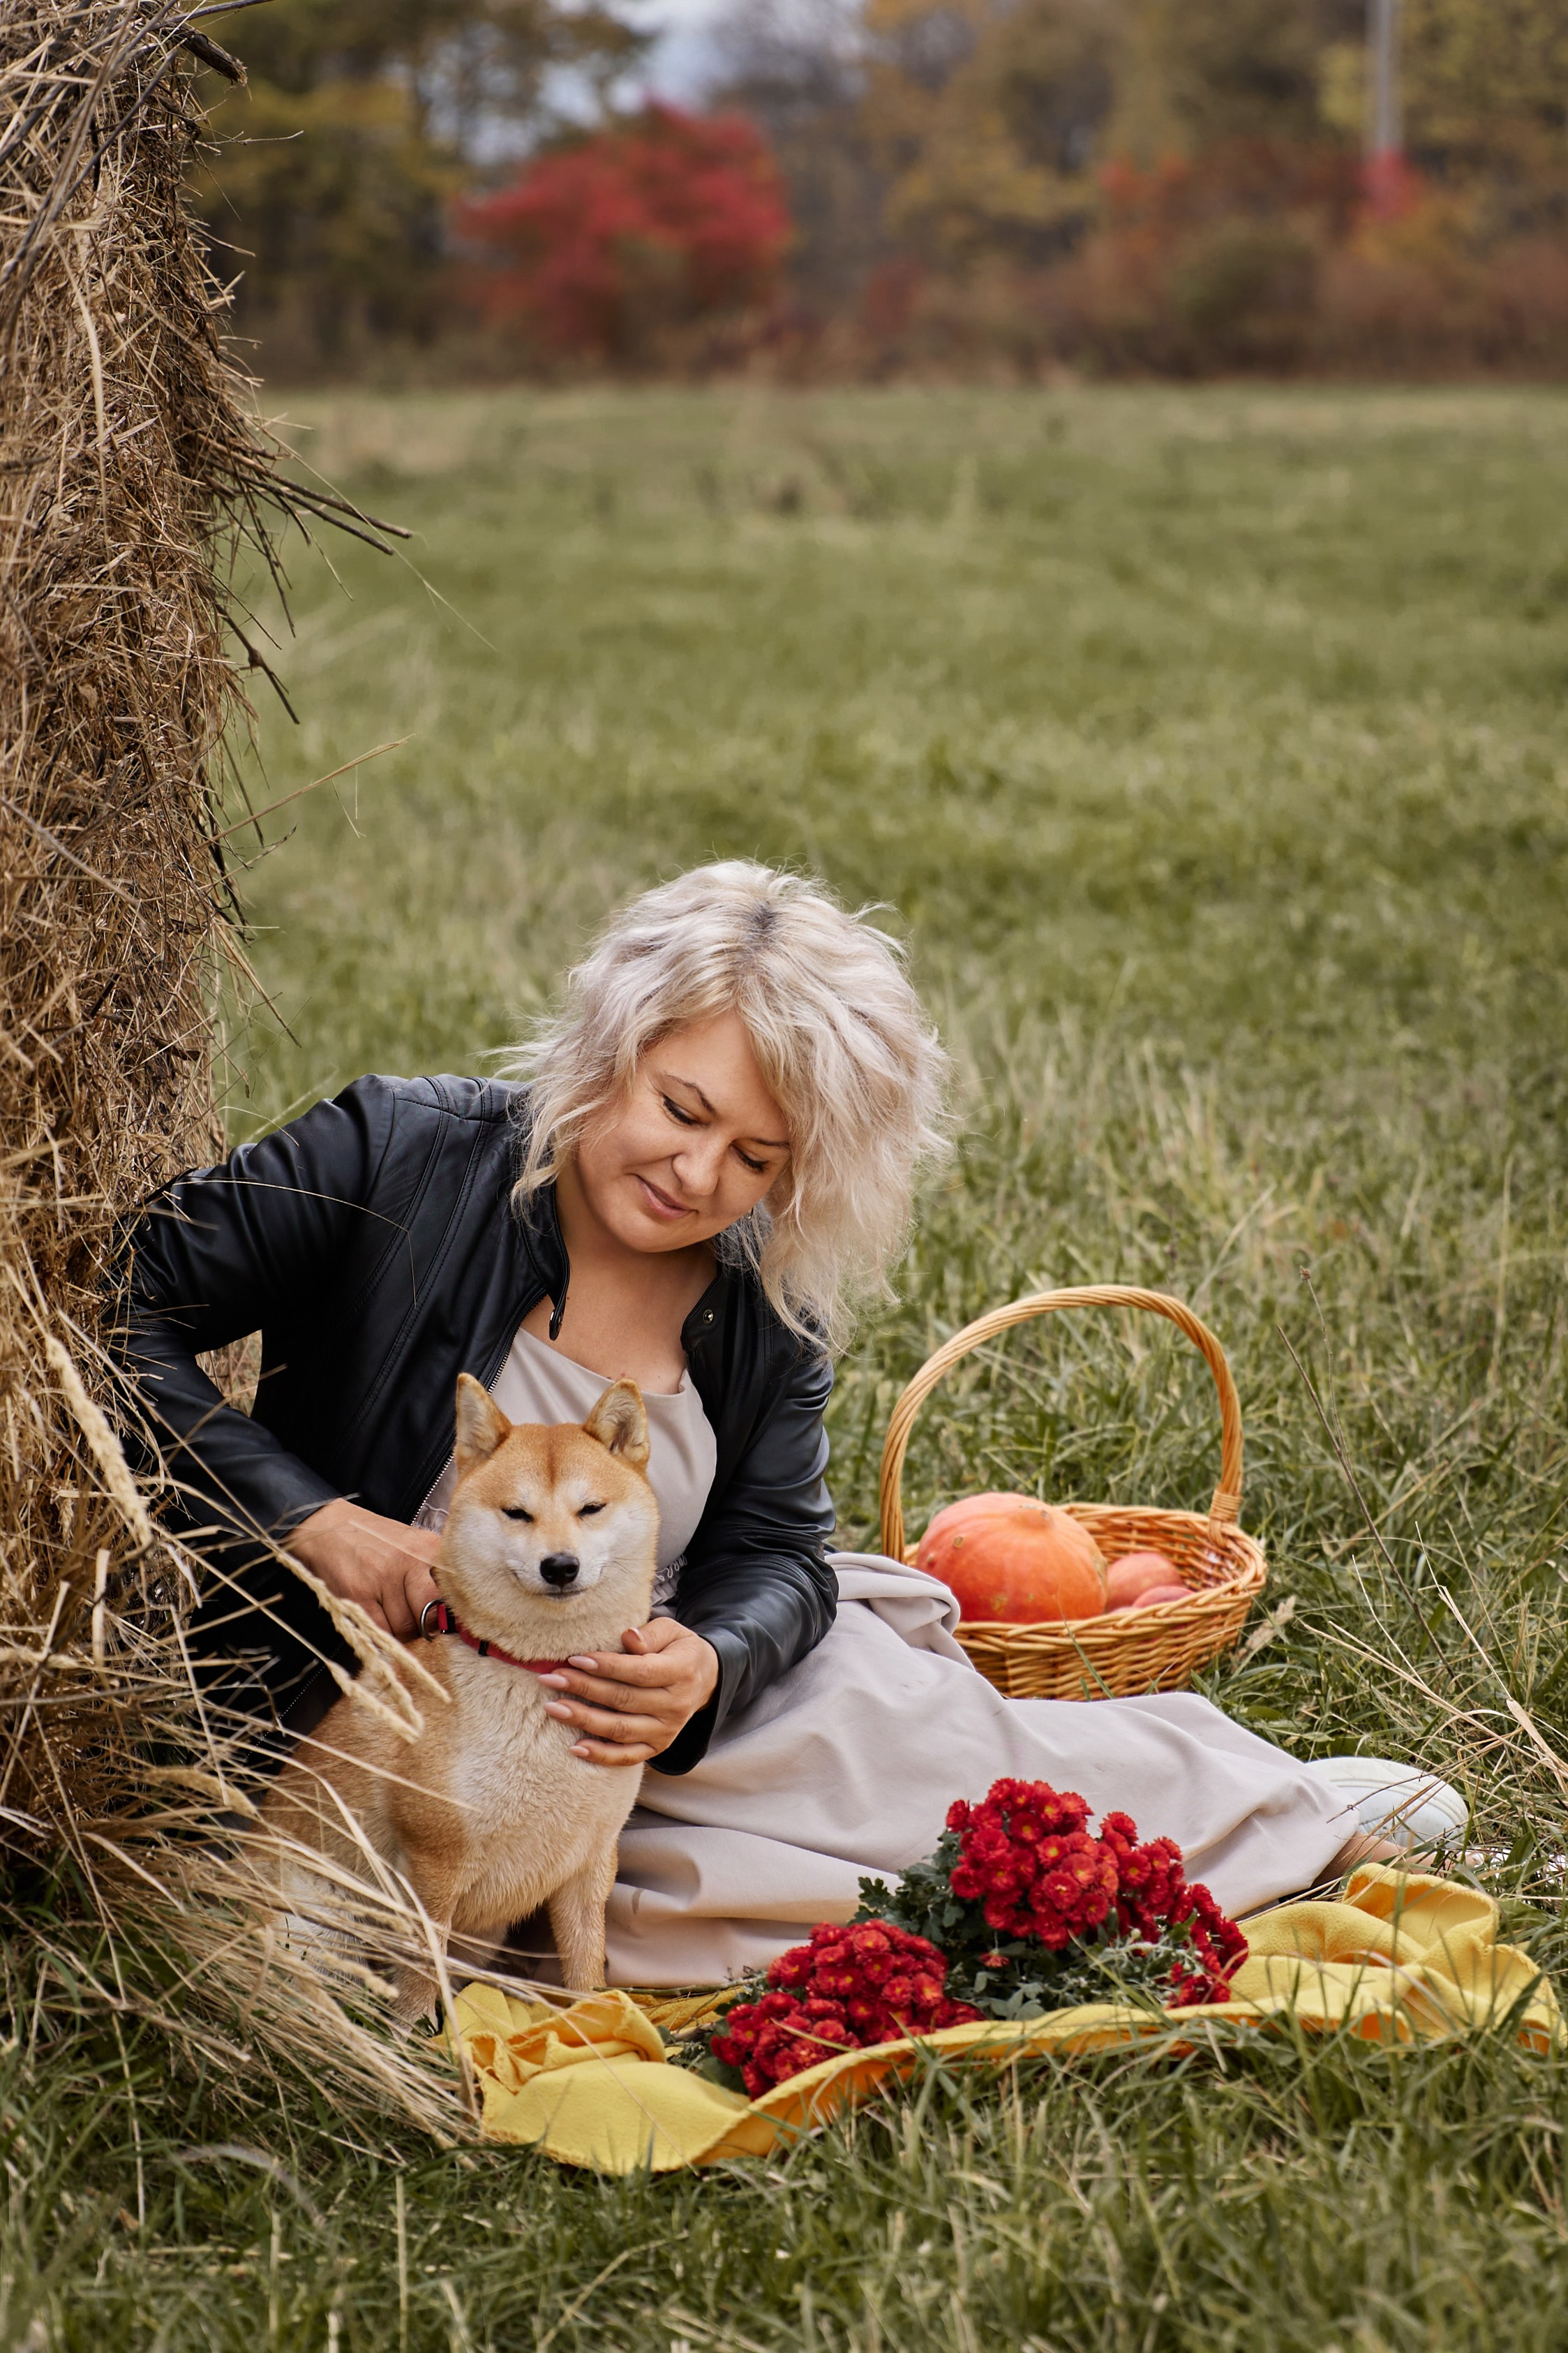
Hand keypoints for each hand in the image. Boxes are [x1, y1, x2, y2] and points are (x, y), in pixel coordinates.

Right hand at [288, 1499, 440, 1639]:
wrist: (328, 1527)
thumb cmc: (372, 1538)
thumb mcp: (410, 1542)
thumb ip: (430, 1570)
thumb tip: (446, 1611)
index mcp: (427, 1547)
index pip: (450, 1592)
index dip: (444, 1612)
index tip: (438, 1617)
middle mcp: (408, 1561)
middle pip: (427, 1615)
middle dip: (423, 1628)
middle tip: (416, 1625)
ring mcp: (382, 1579)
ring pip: (404, 1627)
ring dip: (400, 1632)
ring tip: (393, 1619)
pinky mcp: (358, 1594)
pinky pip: (379, 1629)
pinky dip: (381, 1633)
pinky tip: (378, 1620)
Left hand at [540, 1618, 719, 1767]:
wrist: (704, 1680)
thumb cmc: (678, 1650)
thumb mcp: (672, 1631)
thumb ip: (650, 1633)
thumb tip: (628, 1636)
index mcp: (680, 1672)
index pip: (639, 1672)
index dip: (607, 1666)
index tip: (575, 1658)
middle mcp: (675, 1705)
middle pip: (623, 1700)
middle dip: (583, 1689)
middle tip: (552, 1678)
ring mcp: (666, 1731)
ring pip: (620, 1729)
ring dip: (583, 1720)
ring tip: (553, 1708)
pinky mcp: (657, 1747)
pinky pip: (627, 1756)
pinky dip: (601, 1755)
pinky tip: (575, 1747)